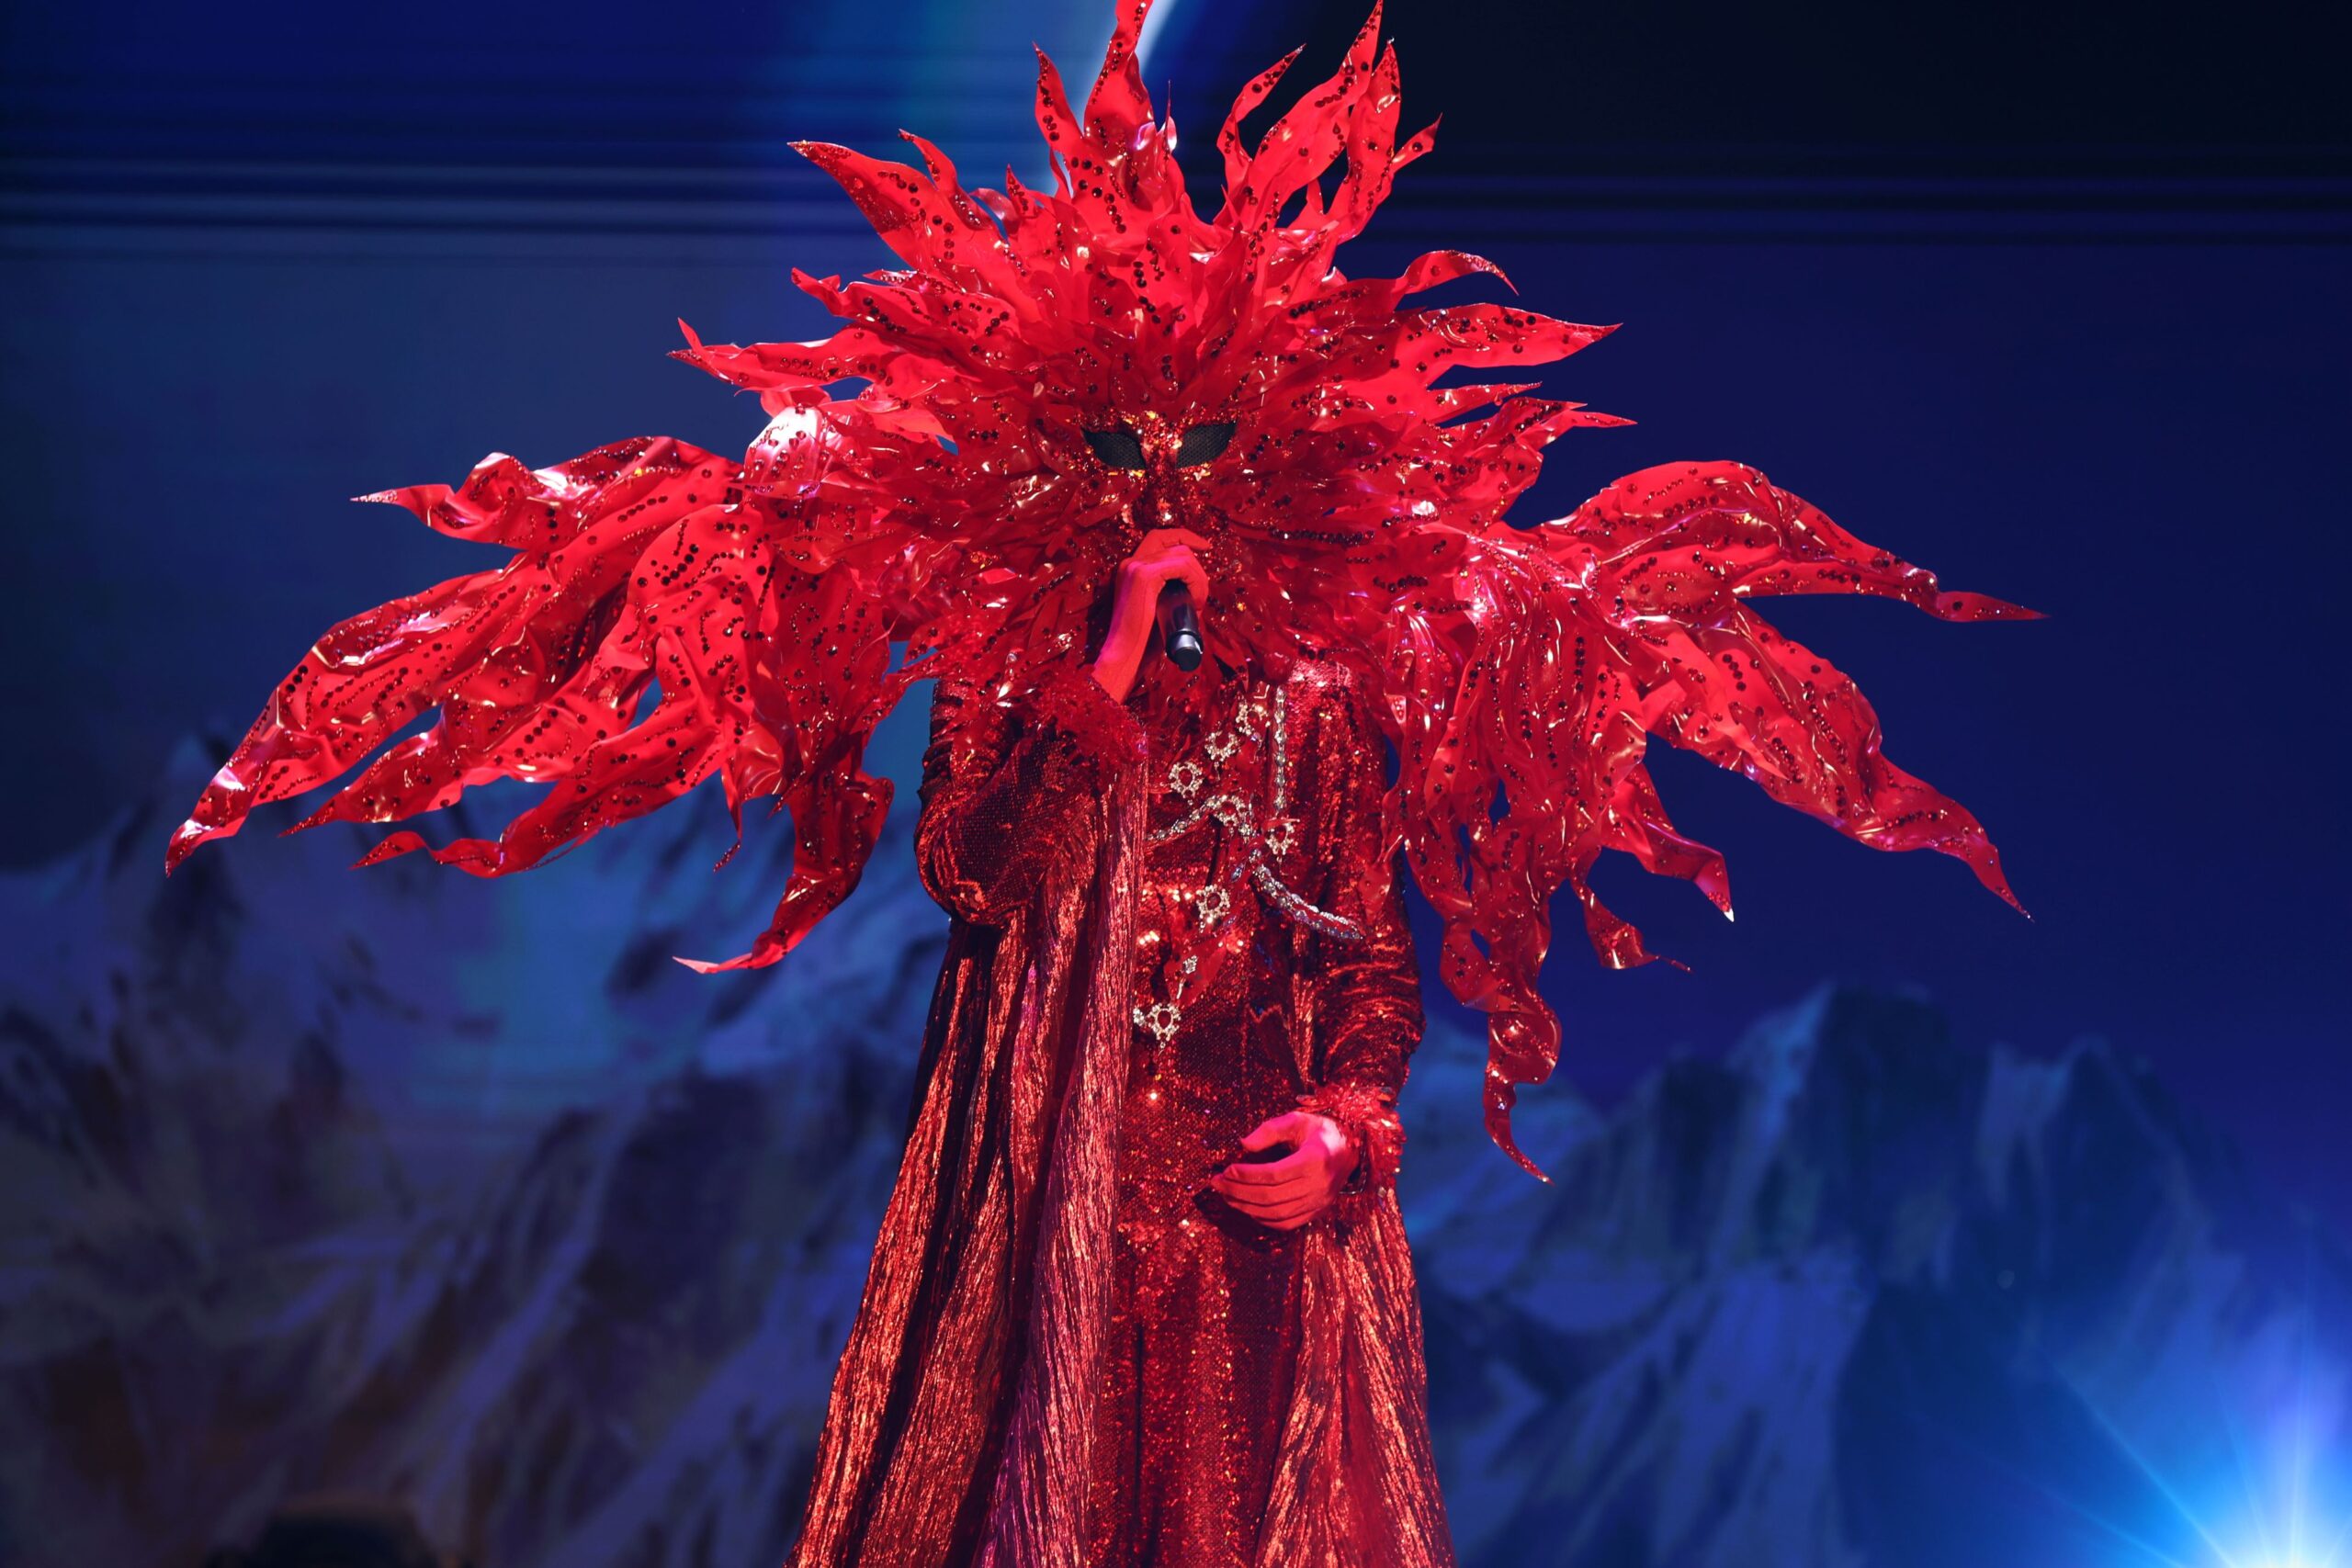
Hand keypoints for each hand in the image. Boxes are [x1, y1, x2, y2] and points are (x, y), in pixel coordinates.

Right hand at [1090, 527, 1210, 701]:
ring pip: (1182, 554)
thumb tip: (1196, 594)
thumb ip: (1169, 595)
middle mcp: (1130, 561)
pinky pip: (1183, 566)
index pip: (1159, 537)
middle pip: (1174, 543)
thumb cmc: (1142, 640)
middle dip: (1197, 561)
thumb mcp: (1156, 609)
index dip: (1184, 536)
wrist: (1125, 654)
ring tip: (1199, 602)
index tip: (1205, 547)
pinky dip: (1196, 581)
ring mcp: (1136, 566)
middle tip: (1203, 590)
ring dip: (1199, 577)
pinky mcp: (1146, 575)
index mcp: (1130, 567)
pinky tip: (1197, 600)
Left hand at [1208, 1110, 1357, 1231]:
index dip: (1247, 1175)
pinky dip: (1263, 1219)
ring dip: (1246, 1207)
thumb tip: (1243, 1145)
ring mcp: (1319, 1203)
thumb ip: (1270, 1130)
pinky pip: (1286, 1223)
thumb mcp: (1297, 1120)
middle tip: (1217, 1184)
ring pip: (1276, 1214)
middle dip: (1238, 1192)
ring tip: (1227, 1196)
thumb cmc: (1321, 1132)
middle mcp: (1319, 1185)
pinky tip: (1247, 1208)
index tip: (1226, 1170)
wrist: (1350, 1149)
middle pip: (1270, 1196)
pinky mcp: (1317, 1212)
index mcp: (1316, 1160)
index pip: (1274, 1174)